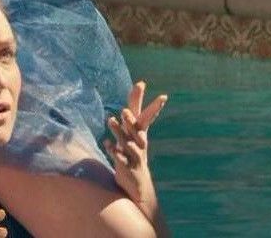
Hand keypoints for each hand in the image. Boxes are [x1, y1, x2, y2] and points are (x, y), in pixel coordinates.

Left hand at [102, 81, 166, 204]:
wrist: (138, 185)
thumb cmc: (133, 153)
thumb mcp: (132, 131)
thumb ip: (134, 110)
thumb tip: (138, 85)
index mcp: (141, 135)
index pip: (149, 118)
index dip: (156, 107)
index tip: (164, 97)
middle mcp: (140, 144)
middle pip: (136, 130)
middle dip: (130, 120)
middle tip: (124, 110)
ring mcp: (134, 156)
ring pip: (127, 143)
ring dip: (118, 131)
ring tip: (110, 120)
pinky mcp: (127, 168)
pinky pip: (120, 158)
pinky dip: (113, 150)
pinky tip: (106, 142)